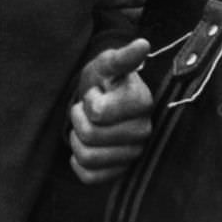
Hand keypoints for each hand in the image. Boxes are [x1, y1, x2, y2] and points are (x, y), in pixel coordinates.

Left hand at [69, 38, 153, 182]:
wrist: (103, 101)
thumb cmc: (104, 80)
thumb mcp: (108, 64)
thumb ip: (122, 57)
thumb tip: (143, 45)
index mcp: (142, 102)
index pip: (98, 112)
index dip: (88, 101)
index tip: (96, 93)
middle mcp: (144, 131)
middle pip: (90, 136)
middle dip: (78, 120)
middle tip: (87, 110)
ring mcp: (134, 153)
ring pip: (89, 158)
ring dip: (77, 141)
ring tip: (85, 126)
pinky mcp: (121, 171)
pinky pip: (90, 177)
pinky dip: (79, 163)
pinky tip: (84, 146)